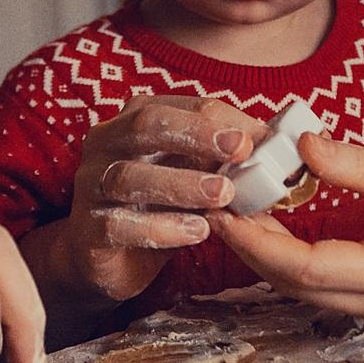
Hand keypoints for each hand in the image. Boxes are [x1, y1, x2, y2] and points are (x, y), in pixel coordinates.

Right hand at [30, 96, 260, 306]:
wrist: (110, 257)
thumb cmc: (158, 204)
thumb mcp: (194, 174)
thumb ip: (225, 159)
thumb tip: (276, 145)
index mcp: (136, 118)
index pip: (182, 105)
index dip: (224, 120)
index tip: (262, 138)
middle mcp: (107, 142)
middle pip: (146, 124)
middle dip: (196, 134)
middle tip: (240, 150)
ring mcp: (91, 184)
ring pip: (129, 176)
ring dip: (181, 184)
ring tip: (222, 196)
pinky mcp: (87, 229)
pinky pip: (119, 224)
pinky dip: (160, 227)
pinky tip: (195, 232)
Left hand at [209, 133, 363, 328]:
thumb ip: (362, 166)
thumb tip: (303, 146)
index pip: (305, 267)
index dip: (256, 240)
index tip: (225, 207)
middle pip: (294, 286)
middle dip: (249, 247)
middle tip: (218, 205)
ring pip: (305, 294)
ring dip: (267, 257)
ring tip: (240, 213)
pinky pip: (324, 293)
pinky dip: (293, 264)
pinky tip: (277, 232)